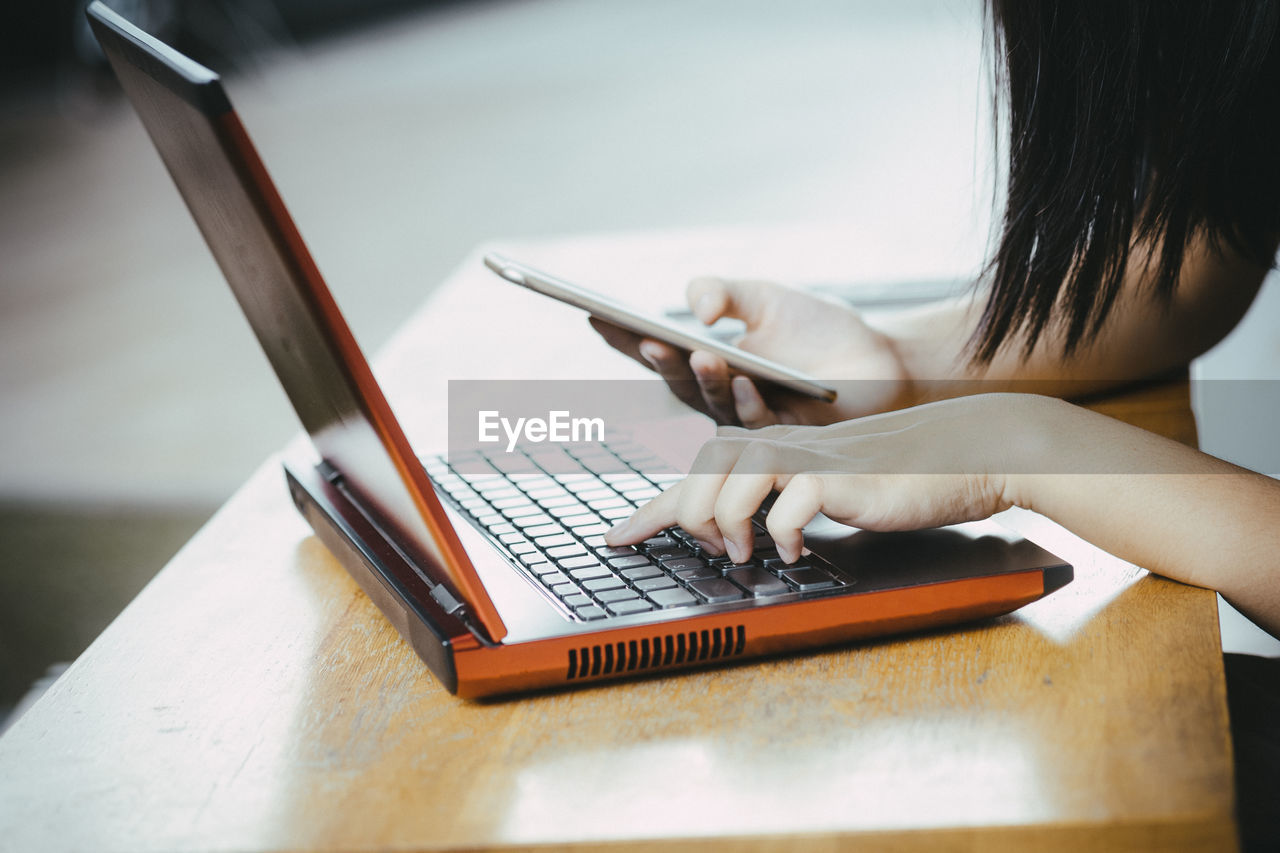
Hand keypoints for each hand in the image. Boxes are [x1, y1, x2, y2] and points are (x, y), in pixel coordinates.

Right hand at [590, 277, 913, 426]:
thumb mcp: (765, 296)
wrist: (879, 359)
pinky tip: (747, 378)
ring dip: (706, 379)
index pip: (657, 349)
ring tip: (703, 352)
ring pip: (715, 402)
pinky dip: (750, 399)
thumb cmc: (820, 329)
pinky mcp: (783, 434)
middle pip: (676, 380)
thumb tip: (695, 307)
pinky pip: (759, 420)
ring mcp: (749, 417)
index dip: (624, 336)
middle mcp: (721, 392)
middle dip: (659, 361)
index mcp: (709, 360)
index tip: (595, 315)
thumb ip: (723, 292)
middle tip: (644, 337)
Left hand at [604, 394, 1054, 562]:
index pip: (692, 476)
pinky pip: (787, 505)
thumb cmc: (887, 478)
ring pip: (729, 486)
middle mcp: (777, 442)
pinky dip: (782, 534)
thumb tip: (730, 537)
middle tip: (715, 552)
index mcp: (767, 446)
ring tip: (745, 552)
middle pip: (698, 477)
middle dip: (688, 520)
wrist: (955, 456)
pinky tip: (795, 548)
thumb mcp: (818, 489)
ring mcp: (805, 455)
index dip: (648, 511)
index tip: (614, 539)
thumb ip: (773, 502)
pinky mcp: (836, 475)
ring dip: (728, 527)